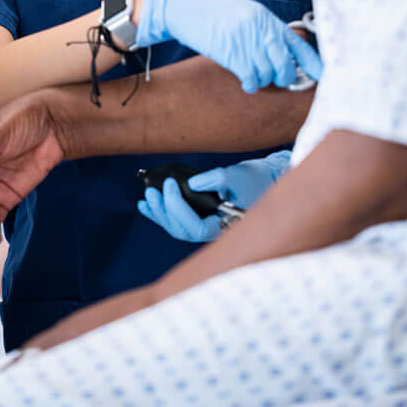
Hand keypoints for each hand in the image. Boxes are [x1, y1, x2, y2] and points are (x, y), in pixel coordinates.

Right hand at [136, 0, 322, 91]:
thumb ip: (264, 31)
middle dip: (283, 78)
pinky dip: (250, 84)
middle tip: (275, 79)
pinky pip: (250, 78)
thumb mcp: (245, 14)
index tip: (324, 77)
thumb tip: (281, 53)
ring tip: (253, 76)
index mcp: (267, 19)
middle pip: (285, 66)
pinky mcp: (231, 53)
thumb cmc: (213, 11)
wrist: (184, 6)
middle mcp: (261, 29)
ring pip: (267, 74)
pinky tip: (245, 81)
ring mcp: (247, 41)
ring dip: (262, 80)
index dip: (314, 64)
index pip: (299, 45)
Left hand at [137, 150, 291, 241]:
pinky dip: (159, 213)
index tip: (171, 185)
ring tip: (148, 195)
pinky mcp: (198, 218)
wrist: (261, 181)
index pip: (197, 228)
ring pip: (176, 227)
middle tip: (154, 189)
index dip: (179, 209)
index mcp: (225, 227)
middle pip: (182, 230)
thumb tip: (193, 184)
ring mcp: (205, 226)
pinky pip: (175, 220)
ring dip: (159, 212)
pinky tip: (145, 204)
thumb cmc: (252, 180)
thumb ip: (217, 178)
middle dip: (164, 210)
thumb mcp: (237, 175)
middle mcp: (213, 232)